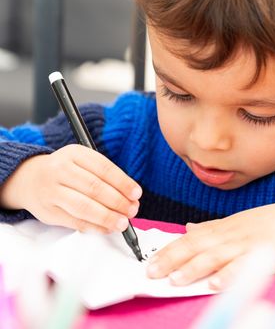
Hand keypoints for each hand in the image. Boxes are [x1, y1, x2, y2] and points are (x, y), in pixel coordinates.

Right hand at [0, 144, 141, 232]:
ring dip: (107, 217)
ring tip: (123, 223)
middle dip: (118, 202)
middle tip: (132, 210)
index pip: (103, 168)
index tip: (137, 194)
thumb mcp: (83, 162)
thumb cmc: (67, 171)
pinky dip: (95, 227)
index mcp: (74, 153)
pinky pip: (75, 222)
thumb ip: (105, 177)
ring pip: (84, 207)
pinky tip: (107, 228)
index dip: (123, 182)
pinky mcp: (48, 211)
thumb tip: (131, 198)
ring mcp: (51, 191)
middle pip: (94, 188)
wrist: (29, 179)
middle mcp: (60, 170)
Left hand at [146, 199, 274, 289]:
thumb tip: (188, 229)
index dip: (169, 251)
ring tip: (175, 280)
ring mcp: (245, 246)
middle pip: (196, 248)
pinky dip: (229, 276)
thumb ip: (211, 227)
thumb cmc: (266, 223)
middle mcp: (229, 236)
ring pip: (215, 257)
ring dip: (194, 269)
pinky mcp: (262, 255)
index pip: (189, 239)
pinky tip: (215, 285)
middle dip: (173, 260)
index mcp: (221, 228)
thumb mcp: (235, 222)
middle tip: (153, 272)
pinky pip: (243, 267)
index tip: (150, 262)